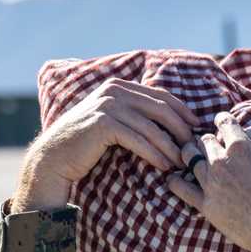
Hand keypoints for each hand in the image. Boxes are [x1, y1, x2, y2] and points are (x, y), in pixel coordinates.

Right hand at [12, 78, 199, 211]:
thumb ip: (133, 113)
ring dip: (170, 147)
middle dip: (181, 129)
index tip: (196, 126)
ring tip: (181, 162)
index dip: (182, 111)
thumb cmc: (86, 143)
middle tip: (193, 147)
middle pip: (160, 109)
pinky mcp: (103, 124)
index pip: (160, 96)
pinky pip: (137, 140)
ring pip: (151, 127)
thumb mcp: (111, 120)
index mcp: (119, 85)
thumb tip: (169, 120)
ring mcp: (107, 105)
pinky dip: (154, 154)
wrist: (54, 157)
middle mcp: (114, 90)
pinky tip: (163, 166)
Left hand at [166, 112, 250, 251]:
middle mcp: (221, 162)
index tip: (222, 123)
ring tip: (191, 157)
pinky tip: (172, 178)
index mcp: (241, 147)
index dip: (223, 120)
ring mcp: (211, 184)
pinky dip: (174, 181)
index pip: (224, 123)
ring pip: (189, 159)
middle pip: (203, 141)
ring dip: (190, 155)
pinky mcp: (206, 205)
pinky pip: (180, 189)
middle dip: (207, 140)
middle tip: (209, 144)